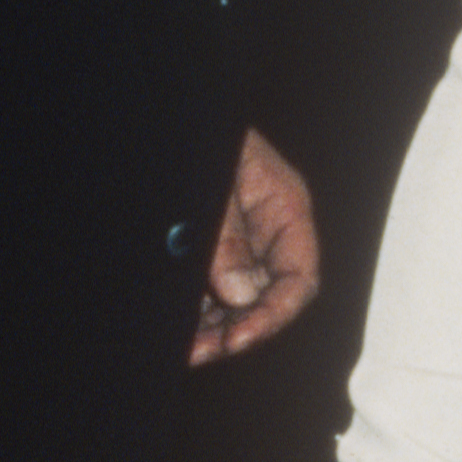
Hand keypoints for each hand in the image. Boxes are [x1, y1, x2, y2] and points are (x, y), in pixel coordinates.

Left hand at [188, 122, 319, 363]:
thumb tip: (240, 293)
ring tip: (187, 349)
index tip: (240, 337)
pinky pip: (212, 289)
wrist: (162, 110)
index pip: (299, 277)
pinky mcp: (208, 248)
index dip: (274, 314)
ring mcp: (238, 240)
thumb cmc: (194, 132)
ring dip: (214, 328)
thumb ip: (228, 238)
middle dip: (237, 329)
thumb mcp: (215, 184)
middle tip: (201, 351)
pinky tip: (181, 331)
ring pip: (237, 300)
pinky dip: (198, 312)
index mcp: (284, 206)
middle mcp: (266, 229)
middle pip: (267, 297)